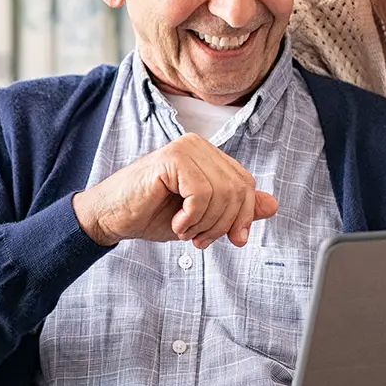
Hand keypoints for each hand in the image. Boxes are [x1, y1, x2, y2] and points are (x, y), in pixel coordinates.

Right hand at [71, 133, 277, 248]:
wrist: (112, 218)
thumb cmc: (152, 215)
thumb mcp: (203, 218)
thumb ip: (235, 210)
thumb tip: (273, 205)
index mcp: (209, 156)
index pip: (246, 184)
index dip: (243, 216)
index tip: (233, 240)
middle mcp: (199, 145)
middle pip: (238, 189)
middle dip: (223, 224)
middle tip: (200, 239)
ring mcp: (186, 148)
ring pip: (222, 192)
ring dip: (205, 223)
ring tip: (185, 230)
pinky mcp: (172, 158)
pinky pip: (201, 193)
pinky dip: (192, 217)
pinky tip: (177, 223)